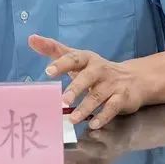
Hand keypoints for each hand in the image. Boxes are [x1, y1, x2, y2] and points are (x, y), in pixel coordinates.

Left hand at [28, 34, 144, 128]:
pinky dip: (103, 116)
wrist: (133, 78)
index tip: (48, 71)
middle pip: (87, 77)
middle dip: (75, 89)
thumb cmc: (95, 69)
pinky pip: (112, 107)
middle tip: (63, 100)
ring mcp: (111, 84)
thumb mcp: (76, 58)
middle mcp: (99, 69)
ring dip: (85, 107)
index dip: (61, 64)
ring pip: (98, 95)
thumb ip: (54, 50)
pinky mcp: (122, 97)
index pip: (73, 58)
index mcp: (86, 58)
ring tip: (72, 119)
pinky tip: (93, 124)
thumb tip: (31, 39)